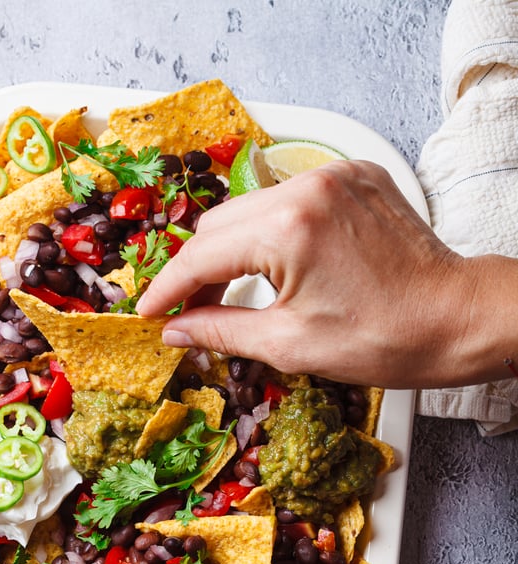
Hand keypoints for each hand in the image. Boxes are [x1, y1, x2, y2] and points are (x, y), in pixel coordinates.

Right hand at [137, 161, 510, 388]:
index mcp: (288, 228)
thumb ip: (221, 329)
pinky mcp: (357, 178)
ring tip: (227, 294)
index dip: (168, 289)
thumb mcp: (290, 345)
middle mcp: (308, 187)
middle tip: (187, 313)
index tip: (148, 312)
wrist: (457, 319)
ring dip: (233, 249)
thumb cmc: (386, 338)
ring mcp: (335, 176)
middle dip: (197, 270)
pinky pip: (292, 199)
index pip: (202, 254)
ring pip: (252, 208)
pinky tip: (274, 267)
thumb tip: (175, 330)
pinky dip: (273, 231)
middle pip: (220, 224)